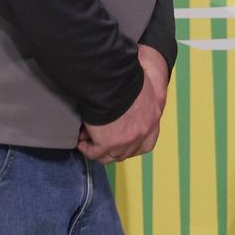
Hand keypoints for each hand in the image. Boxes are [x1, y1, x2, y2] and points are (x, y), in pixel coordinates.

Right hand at [78, 44, 169, 162]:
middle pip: (128, 152)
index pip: (147, 143)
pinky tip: (81, 140)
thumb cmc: (123, 78)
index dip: (132, 145)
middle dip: (113, 149)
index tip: (120, 142)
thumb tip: (129, 104)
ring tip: (87, 140)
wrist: (112, 80)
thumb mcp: (140, 88)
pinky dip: (87, 148)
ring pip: (111, 156)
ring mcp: (128, 140)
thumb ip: (138, 100)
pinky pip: (96, 153)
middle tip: (99, 140)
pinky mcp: (110, 143)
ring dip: (98, 149)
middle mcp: (144, 131)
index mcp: (153, 116)